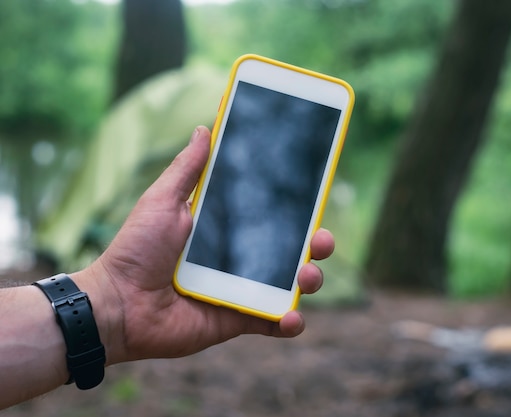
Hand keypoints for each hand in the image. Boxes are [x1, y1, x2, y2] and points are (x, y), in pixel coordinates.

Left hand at [73, 126, 333, 364]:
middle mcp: (241, 258)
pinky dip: (290, 322)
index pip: (271, 215)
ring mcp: (242, 290)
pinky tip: (291, 317)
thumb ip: (188, 168)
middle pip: (292, 249)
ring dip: (310, 279)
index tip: (316, 195)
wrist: (116, 303)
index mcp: (227, 228)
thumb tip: (204, 128)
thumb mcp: (163, 200)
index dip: (297, 207)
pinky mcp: (239, 320)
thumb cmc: (136, 249)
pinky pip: (274, 323)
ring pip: (291, 285)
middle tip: (322, 239)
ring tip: (306, 276)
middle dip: (316, 244)